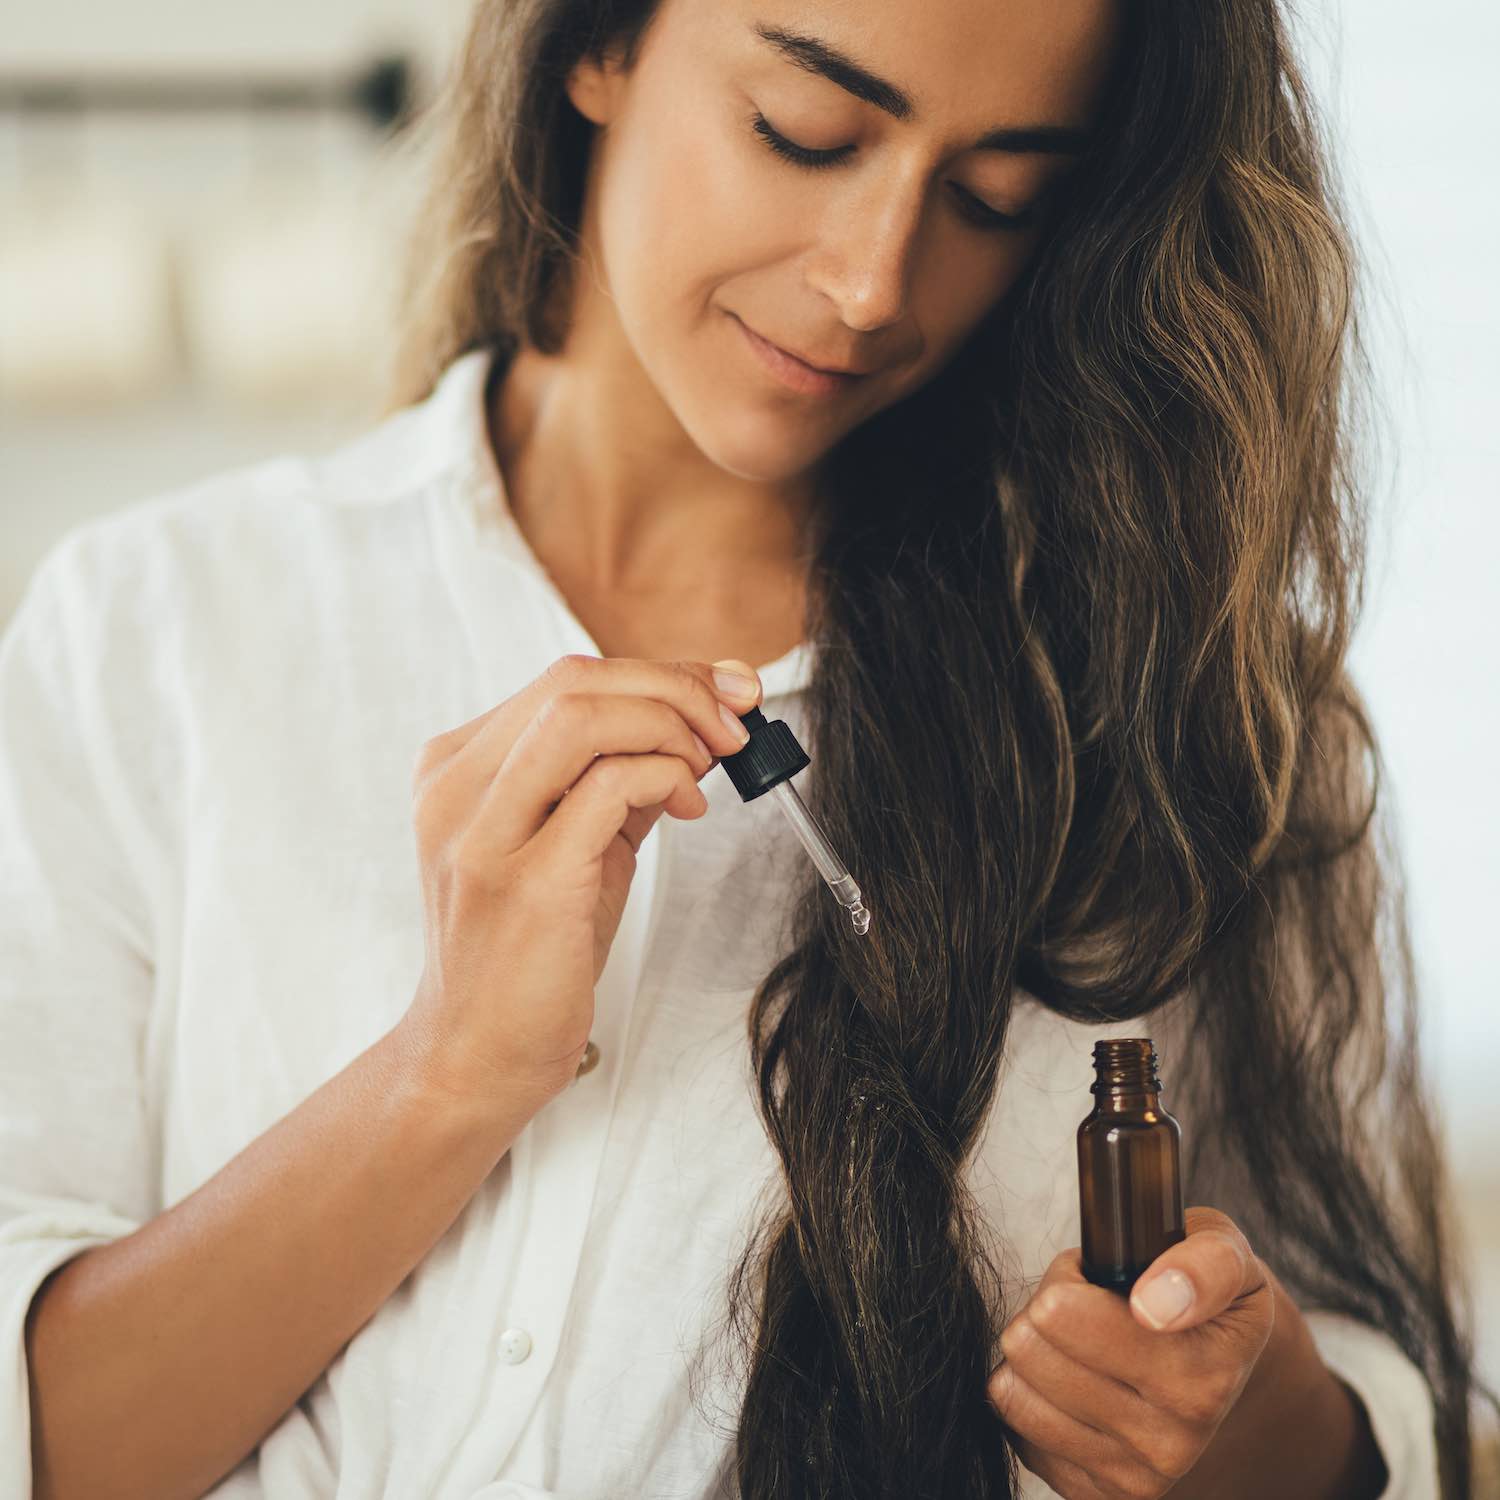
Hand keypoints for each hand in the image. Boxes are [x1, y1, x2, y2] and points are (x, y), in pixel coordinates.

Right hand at [400, 654, 760, 1105]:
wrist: (474, 1054)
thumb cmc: (525, 953)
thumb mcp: (573, 846)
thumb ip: (619, 781)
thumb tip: (699, 722)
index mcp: (458, 769)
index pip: (565, 682)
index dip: (659, 673)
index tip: (726, 691)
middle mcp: (456, 788)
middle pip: (573, 682)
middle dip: (674, 687)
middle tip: (735, 723)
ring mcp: (482, 831)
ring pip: (581, 714)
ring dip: (670, 723)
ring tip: (711, 761)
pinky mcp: (525, 878)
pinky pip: (607, 785)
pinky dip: (666, 774)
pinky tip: (689, 803)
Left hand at [986, 1206, 1274, 1498]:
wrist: (1225, 1378)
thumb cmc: (1210, 1300)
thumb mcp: (1226, 1253)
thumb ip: (1203, 1263)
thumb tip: (1154, 1303)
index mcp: (1201, 1379)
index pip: (1062, 1314)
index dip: (1069, 1278)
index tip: (1101, 1279)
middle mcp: (1170, 1443)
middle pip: (1027, 1345)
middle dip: (1046, 1307)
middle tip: (1085, 1302)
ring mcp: (1131, 1477)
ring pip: (1012, 1389)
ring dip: (1035, 1351)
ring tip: (1078, 1339)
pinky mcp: (1094, 1495)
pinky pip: (1014, 1427)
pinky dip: (1030, 1393)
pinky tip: (1071, 1378)